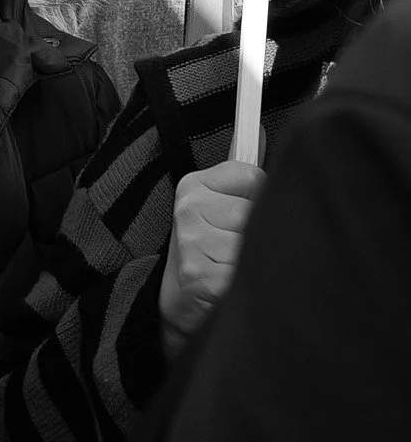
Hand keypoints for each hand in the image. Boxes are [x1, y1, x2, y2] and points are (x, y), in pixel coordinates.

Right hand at [159, 158, 264, 357]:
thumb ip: (240, 176)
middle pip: (260, 212)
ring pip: (259, 243)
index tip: (241, 219)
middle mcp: (189, 210)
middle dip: (261, 235)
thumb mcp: (215, 209)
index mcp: (192, 187)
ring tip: (237, 271)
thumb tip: (260, 131)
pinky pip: (252, 272)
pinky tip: (234, 288)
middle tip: (240, 252)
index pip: (254, 178)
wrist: (180, 310)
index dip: (259, 201)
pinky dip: (252, 284)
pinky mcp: (205, 278)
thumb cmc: (205, 256)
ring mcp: (195, 244)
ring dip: (259, 262)